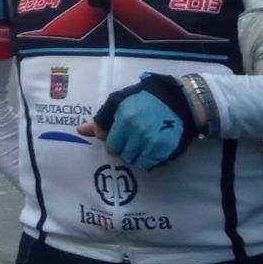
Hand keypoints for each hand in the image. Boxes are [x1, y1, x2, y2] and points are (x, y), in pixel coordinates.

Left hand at [78, 72, 197, 169]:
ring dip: (136, 153)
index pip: (110, 144)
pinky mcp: (163, 152)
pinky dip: (149, 159)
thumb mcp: (121, 101)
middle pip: (121, 153)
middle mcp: (136, 132)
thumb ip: (102, 118)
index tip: (120, 136)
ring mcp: (150, 144)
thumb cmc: (148, 98)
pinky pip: (148, 164)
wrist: (181, 102)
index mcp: (124, 118)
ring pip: (134, 160)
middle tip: (133, 137)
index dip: (113, 141)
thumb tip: (81, 131)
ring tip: (144, 141)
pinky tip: (153, 146)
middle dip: (124, 147)